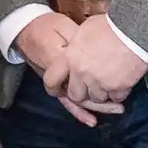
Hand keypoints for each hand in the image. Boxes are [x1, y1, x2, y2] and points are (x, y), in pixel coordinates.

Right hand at [13, 12, 112, 126]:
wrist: (26, 29)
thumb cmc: (49, 25)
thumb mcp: (65, 26)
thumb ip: (79, 38)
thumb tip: (101, 44)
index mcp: (60, 59)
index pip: (81, 74)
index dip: (102, 81)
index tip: (121, 81)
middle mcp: (58, 74)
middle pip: (80, 92)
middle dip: (101, 100)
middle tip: (120, 104)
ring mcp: (57, 80)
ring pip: (76, 100)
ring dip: (96, 106)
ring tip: (117, 110)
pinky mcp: (57, 84)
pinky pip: (67, 101)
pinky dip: (79, 112)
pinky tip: (92, 121)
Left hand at [52, 15, 147, 111]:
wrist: (137, 29)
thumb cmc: (113, 24)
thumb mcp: (86, 28)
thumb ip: (77, 44)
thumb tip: (76, 47)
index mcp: (70, 58)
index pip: (51, 79)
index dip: (54, 86)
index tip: (58, 88)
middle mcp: (82, 73)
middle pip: (76, 95)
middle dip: (83, 92)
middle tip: (91, 85)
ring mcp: (100, 82)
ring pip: (97, 98)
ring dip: (103, 92)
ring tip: (111, 81)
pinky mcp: (118, 87)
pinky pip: (116, 98)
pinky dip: (120, 92)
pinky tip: (124, 82)